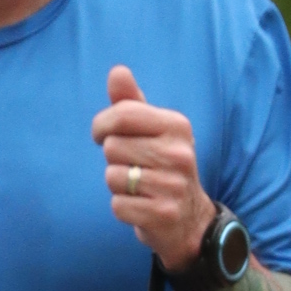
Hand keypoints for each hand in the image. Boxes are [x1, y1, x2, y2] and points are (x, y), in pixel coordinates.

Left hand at [91, 64, 215, 271]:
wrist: (189, 218)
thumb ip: (131, 103)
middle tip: (133, 167)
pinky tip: (141, 206)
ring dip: (118, 184)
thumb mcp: (152, 131)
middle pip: (112, 147)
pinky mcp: (163, 214)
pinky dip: (123, 208)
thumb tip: (117, 72)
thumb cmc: (163, 167)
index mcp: (177, 125)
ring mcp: (174, 185)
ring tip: (139, 187)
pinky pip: (118, 205)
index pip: (122, 115)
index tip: (103, 136)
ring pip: (112, 176)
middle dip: (114, 159)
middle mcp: (179, 153)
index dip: (102, 126)